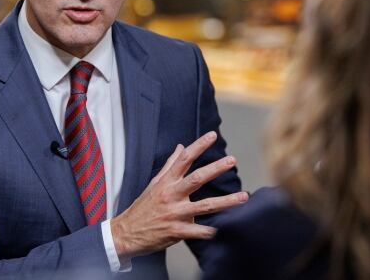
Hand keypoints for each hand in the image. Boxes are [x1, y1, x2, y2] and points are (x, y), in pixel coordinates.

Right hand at [110, 131, 248, 259]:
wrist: (126, 233)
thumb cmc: (143, 207)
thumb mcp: (154, 184)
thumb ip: (170, 165)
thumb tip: (181, 146)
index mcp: (166, 182)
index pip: (184, 159)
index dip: (198, 146)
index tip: (212, 136)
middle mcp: (171, 195)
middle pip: (197, 178)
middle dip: (216, 168)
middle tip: (232, 160)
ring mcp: (174, 213)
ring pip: (204, 206)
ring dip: (226, 202)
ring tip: (243, 196)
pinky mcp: (175, 231)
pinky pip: (197, 231)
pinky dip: (209, 231)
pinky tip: (222, 230)